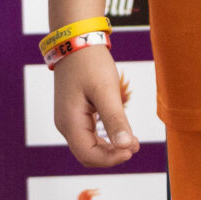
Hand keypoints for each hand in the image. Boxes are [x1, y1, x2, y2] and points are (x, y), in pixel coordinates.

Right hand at [51, 46, 139, 166]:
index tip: (132, 149)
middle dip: (112, 155)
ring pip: (88, 146)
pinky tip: (121, 132)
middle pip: (87, 154)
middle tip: (135, 146)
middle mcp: (65, 124)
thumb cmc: (90, 63)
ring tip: (133, 142)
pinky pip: (88, 135)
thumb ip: (115, 120)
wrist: (76, 41)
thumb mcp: (106, 91)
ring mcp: (68, 119)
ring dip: (110, 148)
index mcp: (70, 121)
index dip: (111, 159)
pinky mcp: (74, 113)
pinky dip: (105, 138)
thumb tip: (125, 146)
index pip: (88, 155)